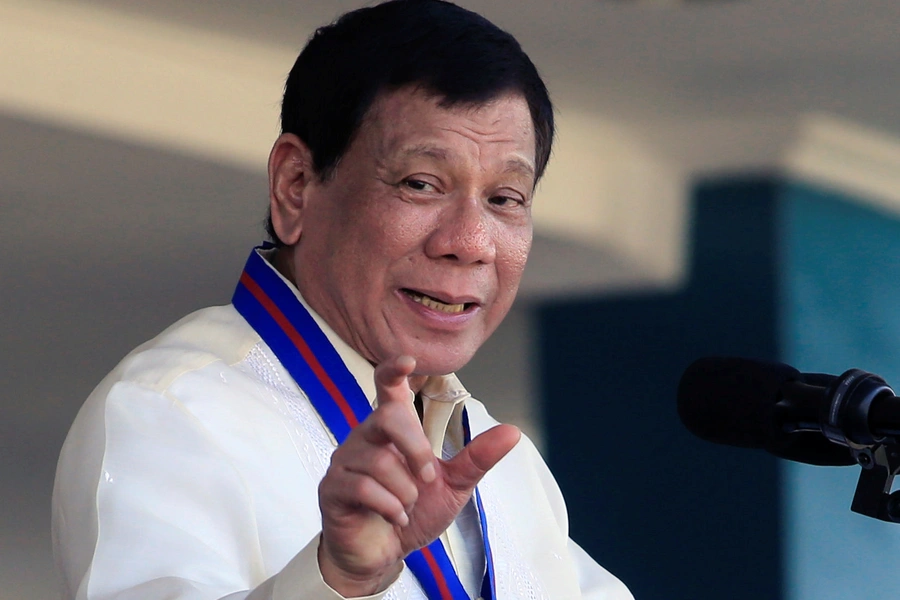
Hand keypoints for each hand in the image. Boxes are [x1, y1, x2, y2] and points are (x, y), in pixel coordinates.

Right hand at [316, 355, 520, 595]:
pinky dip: (390, 508)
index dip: (394, 370)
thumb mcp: (453, 485)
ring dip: (406, 493)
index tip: (408, 361)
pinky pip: (363, 488)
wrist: (384, 555)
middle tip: (428, 478)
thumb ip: (477, 458)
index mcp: (392, 430)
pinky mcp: (332, 488)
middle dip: (416, 449)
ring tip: (407, 507)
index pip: (388, 388)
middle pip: (388, 417)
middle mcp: (366, 437)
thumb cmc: (413, 512)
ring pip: (380, 462)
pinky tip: (395, 518)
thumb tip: (513, 431)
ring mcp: (344, 461)